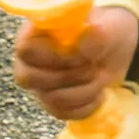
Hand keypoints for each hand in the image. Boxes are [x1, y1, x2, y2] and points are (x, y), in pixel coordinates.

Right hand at [13, 5, 138, 120]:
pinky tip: (100, 94)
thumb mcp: (106, 26)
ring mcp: (38, 82)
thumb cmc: (102, 32)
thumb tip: (84, 42)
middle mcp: (29, 58)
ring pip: (50, 98)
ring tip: (101, 76)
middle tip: (94, 67)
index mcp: (36, 30)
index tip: (82, 56)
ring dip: (83, 91)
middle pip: (28, 78)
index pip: (25, 48)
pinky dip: (85, 106)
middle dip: (68, 76)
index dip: (53, 56)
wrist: (112, 50)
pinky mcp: (50, 102)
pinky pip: (61, 112)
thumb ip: (96, 34)